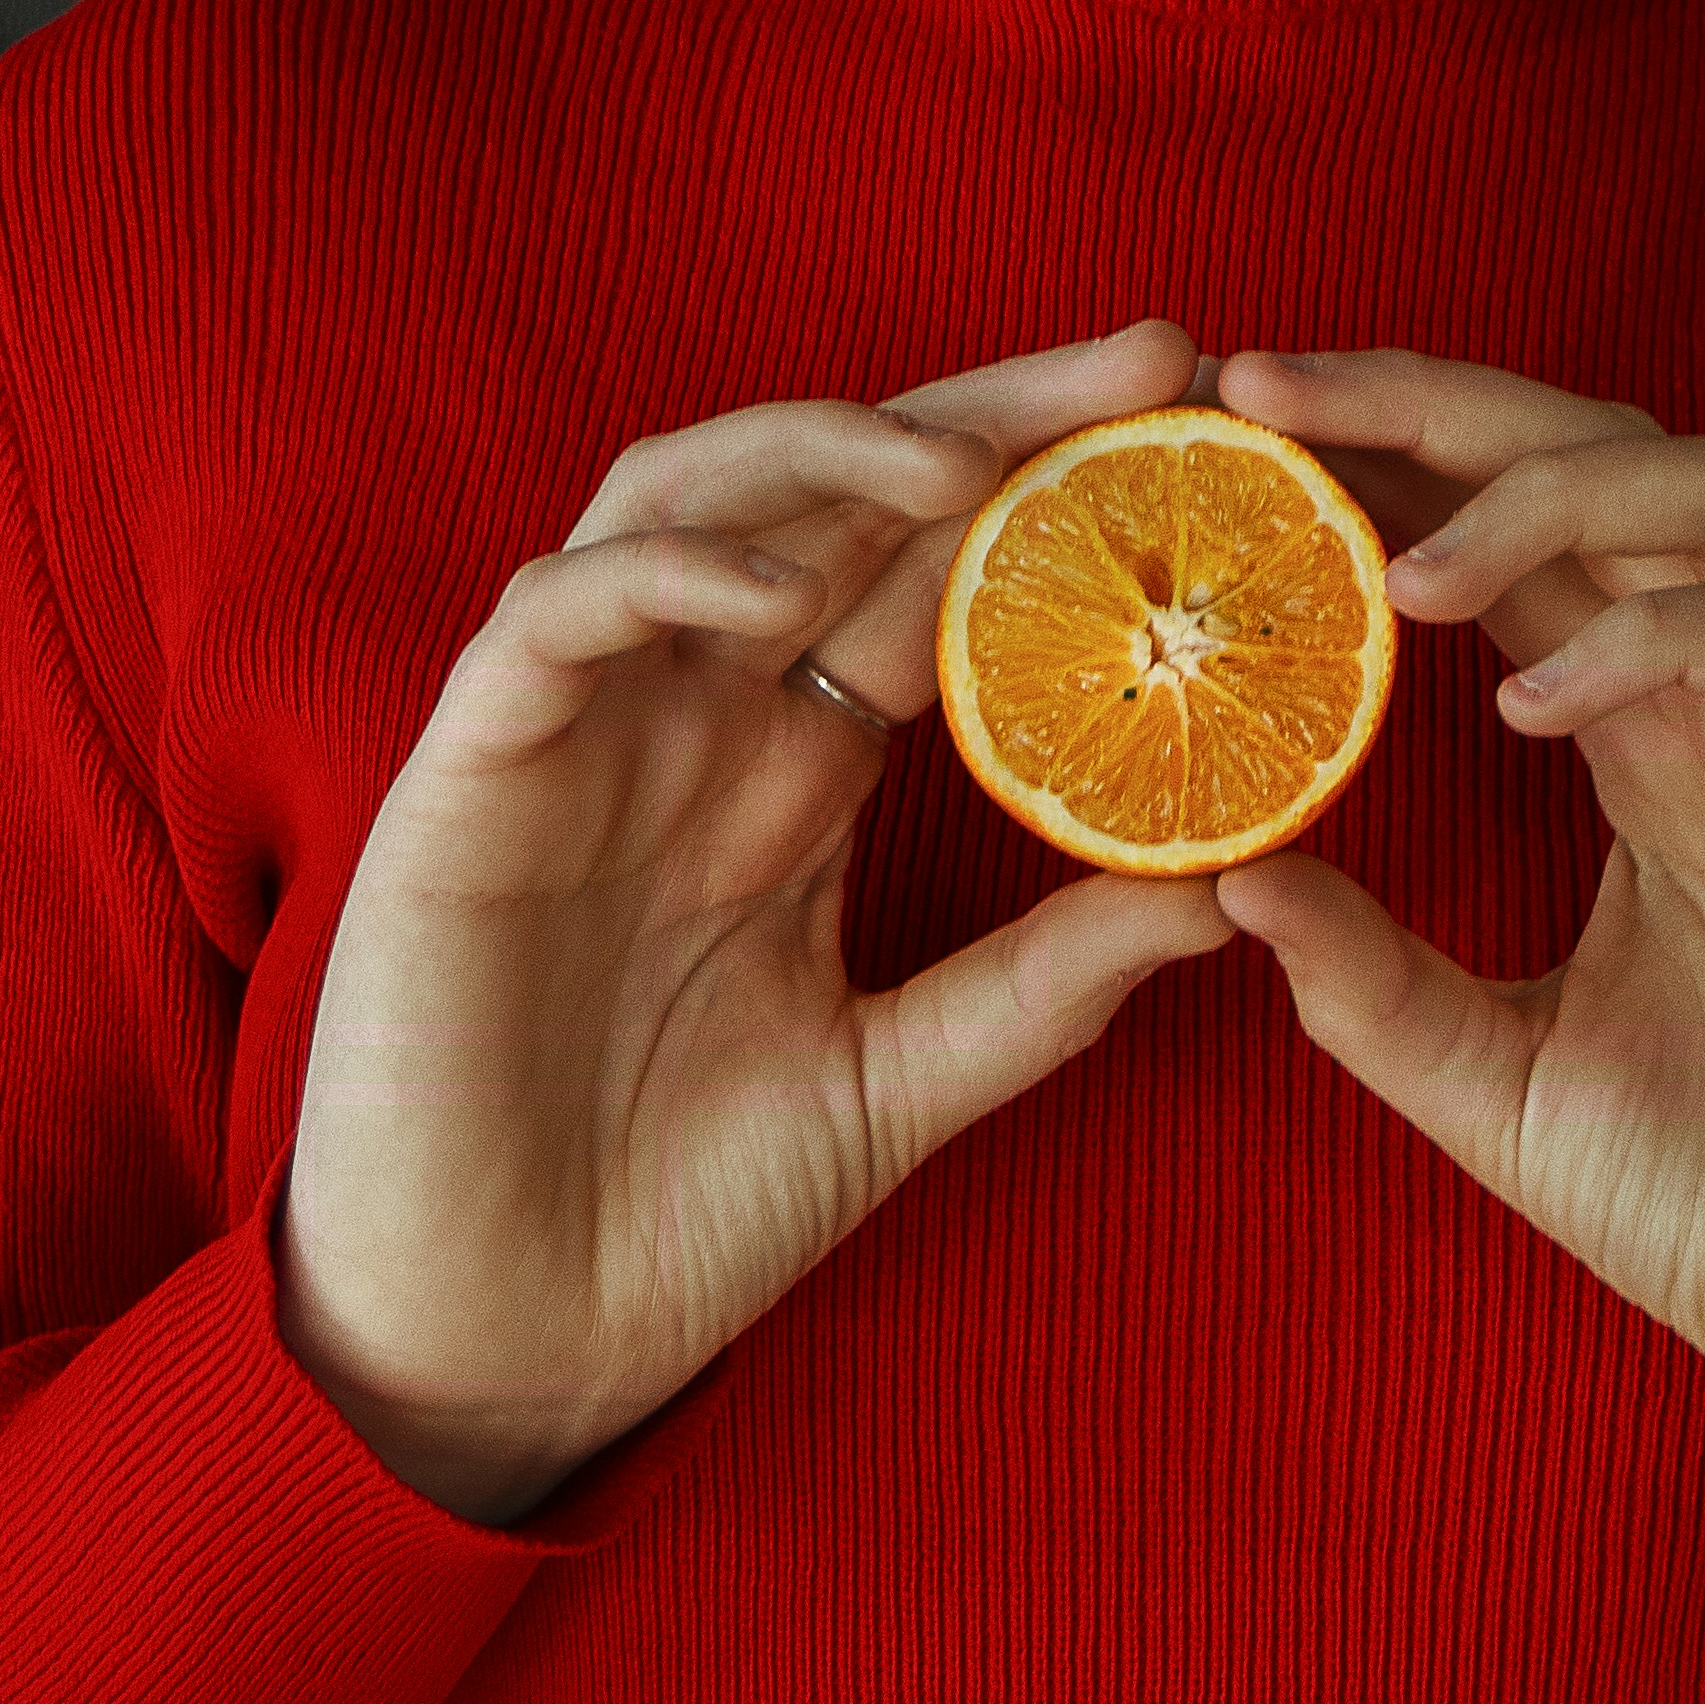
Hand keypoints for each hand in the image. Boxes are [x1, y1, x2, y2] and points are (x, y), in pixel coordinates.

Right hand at [278, 315, 1227, 1518]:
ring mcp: (580, 732)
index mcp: (794, 774)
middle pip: (838, 498)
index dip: (1056, 495)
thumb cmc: (680, 1217)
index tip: (1210, 441)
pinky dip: (663, 576)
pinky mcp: (470, 775)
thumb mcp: (904, 1083)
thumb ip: (1045, 983)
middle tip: (1147, 359)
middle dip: (987, 413)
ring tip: (964, 464)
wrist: (505, 1344)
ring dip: (820, 455)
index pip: (936, 577)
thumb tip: (1234, 887)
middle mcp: (692, 720)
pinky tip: (774, 591)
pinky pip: (557, 615)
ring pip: (686, 501)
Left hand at [1207, 349, 1704, 1504]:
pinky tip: (1528, 701)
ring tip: (1404, 572)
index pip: (1521, 536)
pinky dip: (1660, 632)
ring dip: (1556, 485)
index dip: (1385, 466)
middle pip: (1613, 449)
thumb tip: (1222, 883)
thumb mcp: (1498, 1087)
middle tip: (1267, 392)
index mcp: (1653, 740)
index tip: (1230, 440)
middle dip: (1437, 401)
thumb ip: (1371, 987)